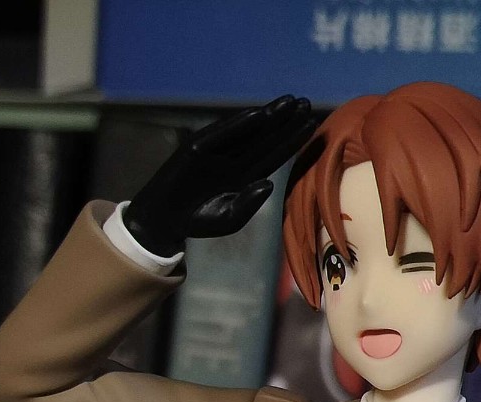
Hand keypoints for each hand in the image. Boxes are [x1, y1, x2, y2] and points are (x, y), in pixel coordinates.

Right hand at [124, 94, 315, 256]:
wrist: (168, 220)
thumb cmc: (200, 220)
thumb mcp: (229, 218)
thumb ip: (249, 204)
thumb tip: (268, 185)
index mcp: (246, 175)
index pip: (275, 155)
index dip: (292, 140)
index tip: (312, 125)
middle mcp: (235, 159)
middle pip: (266, 138)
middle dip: (286, 122)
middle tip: (307, 103)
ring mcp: (216, 151)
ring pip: (247, 131)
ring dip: (268, 116)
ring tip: (289, 102)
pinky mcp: (196, 148)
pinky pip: (221, 135)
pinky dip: (239, 125)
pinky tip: (258, 115)